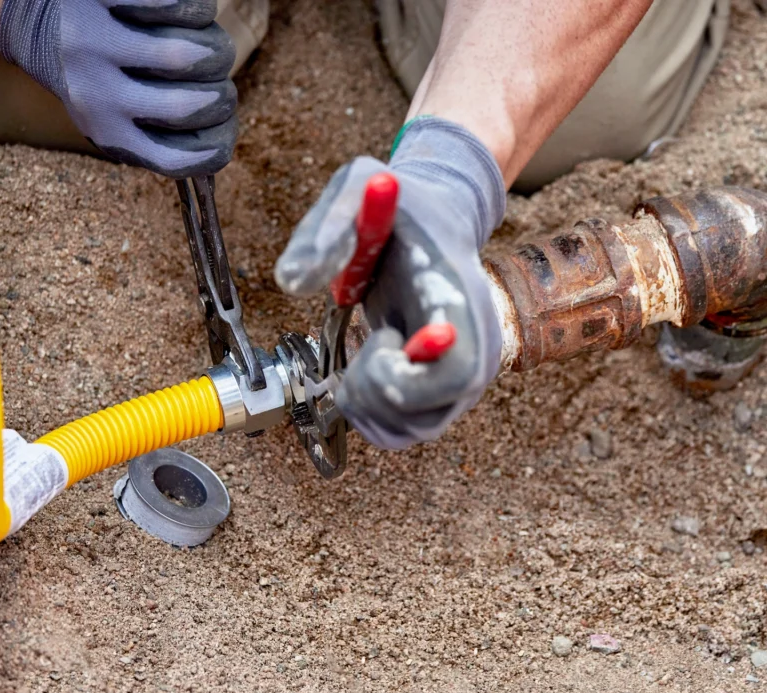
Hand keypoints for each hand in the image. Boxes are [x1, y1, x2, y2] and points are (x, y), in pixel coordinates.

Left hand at [0, 0, 236, 176]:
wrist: (32, 14)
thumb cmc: (88, 67)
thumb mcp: (110, 113)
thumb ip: (155, 133)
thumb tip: (214, 145)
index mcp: (106, 131)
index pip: (177, 158)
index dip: (217, 146)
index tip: (224, 125)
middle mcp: (97, 93)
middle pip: (191, 107)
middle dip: (223, 92)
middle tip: (218, 79)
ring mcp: (95, 43)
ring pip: (187, 56)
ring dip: (213, 46)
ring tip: (203, 39)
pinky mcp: (100, 0)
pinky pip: (172, 5)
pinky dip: (192, 9)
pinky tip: (181, 11)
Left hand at [275, 118, 506, 449]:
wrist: (436, 220)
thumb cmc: (400, 206)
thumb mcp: (357, 187)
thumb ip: (325, 229)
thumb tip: (292, 283)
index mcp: (459, 300)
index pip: (458, 367)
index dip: (416, 378)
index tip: (385, 336)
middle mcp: (474, 349)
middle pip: (429, 416)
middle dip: (374, 388)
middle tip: (373, 337)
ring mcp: (462, 378)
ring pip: (412, 431)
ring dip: (369, 401)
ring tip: (373, 346)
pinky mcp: (442, 394)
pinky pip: (403, 432)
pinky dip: (370, 413)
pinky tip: (368, 368)